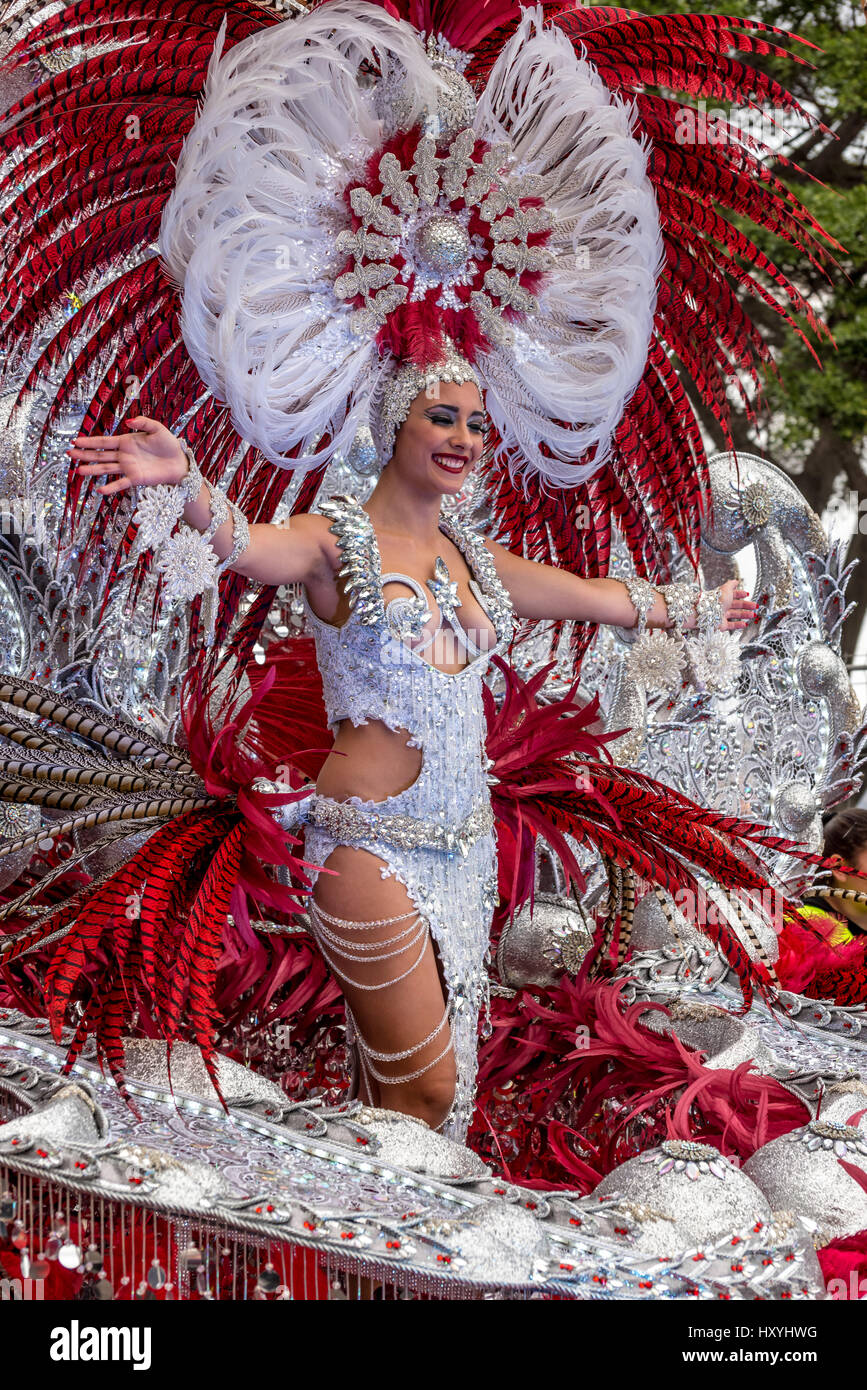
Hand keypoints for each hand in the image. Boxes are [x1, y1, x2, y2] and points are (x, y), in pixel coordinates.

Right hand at [66, 416, 188, 494]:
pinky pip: (121, 483)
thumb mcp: (157, 429)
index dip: (89, 442)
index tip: (74, 441)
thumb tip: (129, 421)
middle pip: (100, 455)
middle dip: (84, 454)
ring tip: (78, 471)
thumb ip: (143, 423)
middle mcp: (123, 455)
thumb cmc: (168, 444)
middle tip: (69, 454)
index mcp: (126, 442)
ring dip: (93, 470)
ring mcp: (128, 467)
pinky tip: (99, 490)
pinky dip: (110, 487)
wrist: (178, 462)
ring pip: (106, 469)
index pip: (103, 442)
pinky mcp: (135, 479)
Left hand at [717, 580, 758, 630]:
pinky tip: (745, 624)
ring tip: (753, 614)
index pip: (733, 594)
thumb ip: (731, 585)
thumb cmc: (715, 600)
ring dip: (745, 614)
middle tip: (754, 606)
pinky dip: (738, 625)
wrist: (706, 613)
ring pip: (735, 615)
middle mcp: (722, 606)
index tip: (747, 594)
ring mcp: (721, 615)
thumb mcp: (725, 589)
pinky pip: (731, 625)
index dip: (740, 594)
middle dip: (746, 605)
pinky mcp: (721, 625)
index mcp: (723, 596)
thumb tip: (735, 581)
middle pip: (736, 605)